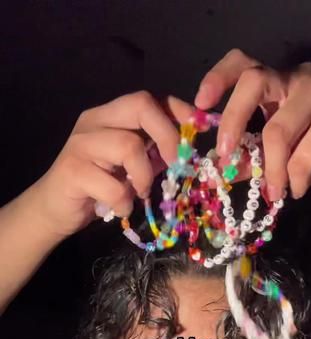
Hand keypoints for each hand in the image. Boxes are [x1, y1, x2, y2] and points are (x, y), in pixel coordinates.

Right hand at [30, 92, 191, 237]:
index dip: (177, 111)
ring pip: (128, 145)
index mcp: (110, 116)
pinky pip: (113, 186)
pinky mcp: (72, 172)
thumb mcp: (131, 167)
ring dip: (144, 176)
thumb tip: (189, 148)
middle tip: (174, 165)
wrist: (55, 210)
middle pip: (140, 105)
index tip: (198, 130)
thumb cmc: (97, 188)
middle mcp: (94, 121)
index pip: (148, 98)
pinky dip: (124, 201)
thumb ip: (154, 153)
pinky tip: (120, 208)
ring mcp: (81, 144)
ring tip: (138, 192)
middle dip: (168, 135)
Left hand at [194, 49, 310, 199]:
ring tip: (272, 193)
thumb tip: (206, 171)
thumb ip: (238, 156)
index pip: (242, 63)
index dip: (218, 78)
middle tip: (225, 156)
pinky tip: (297, 191)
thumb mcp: (265, 157)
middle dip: (233, 120)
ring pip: (277, 130)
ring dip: (269, 170)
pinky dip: (295, 180)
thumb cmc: (307, 158)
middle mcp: (294, 78)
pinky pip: (302, 156)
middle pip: (254, 81)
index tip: (200, 105)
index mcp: (273, 83)